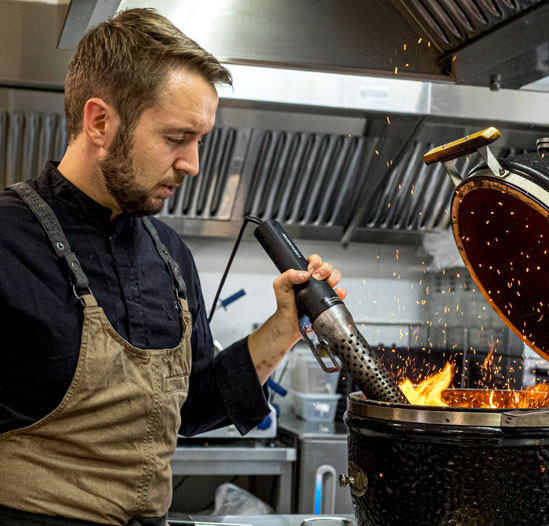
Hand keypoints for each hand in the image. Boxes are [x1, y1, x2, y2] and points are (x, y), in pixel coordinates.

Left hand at [248, 254, 345, 383]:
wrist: (290, 323)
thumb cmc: (285, 304)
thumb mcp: (280, 286)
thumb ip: (288, 275)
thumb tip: (304, 274)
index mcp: (304, 273)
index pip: (314, 261)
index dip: (315, 262)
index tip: (311, 270)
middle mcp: (315, 280)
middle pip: (327, 267)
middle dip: (325, 269)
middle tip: (318, 277)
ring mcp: (323, 290)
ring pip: (335, 276)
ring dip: (334, 277)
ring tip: (328, 284)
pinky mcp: (329, 300)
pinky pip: (340, 293)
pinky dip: (341, 292)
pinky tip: (336, 294)